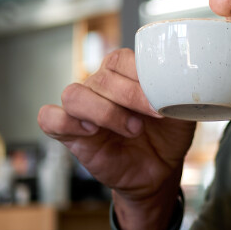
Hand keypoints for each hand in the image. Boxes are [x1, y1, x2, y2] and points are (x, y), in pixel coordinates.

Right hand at [37, 48, 195, 205]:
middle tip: (154, 116)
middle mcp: (99, 86)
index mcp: (124, 73)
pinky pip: (49, 118)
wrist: (160, 170)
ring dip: (105, 112)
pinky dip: (67, 122)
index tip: (163, 100)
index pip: (119, 59)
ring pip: (73, 94)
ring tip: (132, 129)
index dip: (139, 77)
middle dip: (130, 97)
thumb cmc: (168, 135)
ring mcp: (83, 109)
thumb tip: (180, 77)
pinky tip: (93, 132)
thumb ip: (177, 90)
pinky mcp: (69, 134)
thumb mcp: (181, 110)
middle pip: (100, 78)